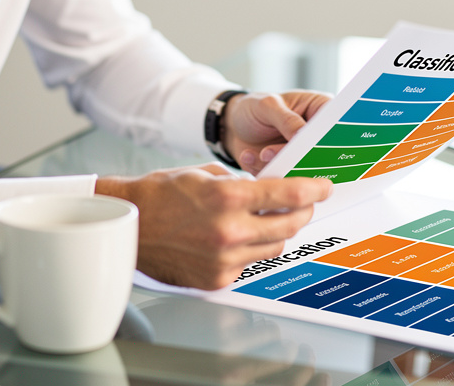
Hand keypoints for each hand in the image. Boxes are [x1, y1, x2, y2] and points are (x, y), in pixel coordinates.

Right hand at [95, 164, 331, 289]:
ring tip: (266, 219)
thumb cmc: (160, 195)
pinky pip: (250, 263)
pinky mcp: (217, 279)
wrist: (130, 226)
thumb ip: (242, 182)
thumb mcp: (205, 173)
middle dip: (302, 211)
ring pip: (274, 247)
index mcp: (226, 198)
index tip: (324, 187)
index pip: (288, 196)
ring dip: (277, 232)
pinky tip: (238, 237)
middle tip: (303, 203)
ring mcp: (224, 259)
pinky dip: (251, 249)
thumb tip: (271, 187)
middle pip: (288, 225)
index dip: (313, 190)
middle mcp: (228, 231)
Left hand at [222, 91, 329, 174]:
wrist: (232, 126)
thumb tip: (303, 134)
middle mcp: (317, 136)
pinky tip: (249, 156)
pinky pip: (283, 179)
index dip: (328, 137)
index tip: (309, 145)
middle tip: (269, 152)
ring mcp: (304, 156)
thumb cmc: (254, 108)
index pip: (336, 125)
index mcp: (321, 110)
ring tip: (260, 153)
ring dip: (278, 164)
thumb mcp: (268, 105)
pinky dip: (264, 171)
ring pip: (303, 170)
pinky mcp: (288, 171)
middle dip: (297, 156)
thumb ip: (286, 119)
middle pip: (323, 153)